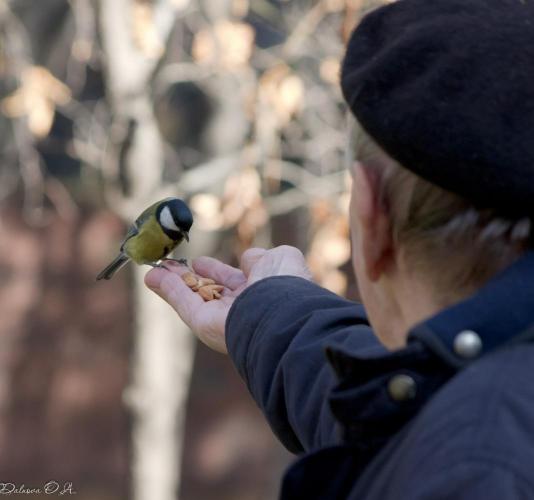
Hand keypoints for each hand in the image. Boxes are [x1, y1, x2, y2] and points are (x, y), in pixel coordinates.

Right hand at [144, 246, 311, 353]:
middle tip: (171, 265)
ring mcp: (223, 318)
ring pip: (192, 297)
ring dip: (172, 282)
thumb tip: (246, 260)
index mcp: (261, 292)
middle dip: (189, 277)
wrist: (282, 312)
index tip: (199, 262)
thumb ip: (259, 258)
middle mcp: (241, 307)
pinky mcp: (206, 326)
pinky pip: (184, 304)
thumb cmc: (284, 283)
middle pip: (208, 291)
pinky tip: (153, 276)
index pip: (233, 280)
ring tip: (155, 269)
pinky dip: (168, 290)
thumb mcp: (279, 258)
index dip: (215, 271)